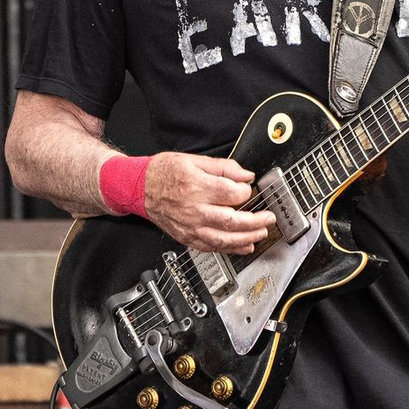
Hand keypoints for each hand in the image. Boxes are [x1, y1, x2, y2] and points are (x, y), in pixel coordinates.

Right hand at [144, 152, 274, 253]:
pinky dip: (230, 249)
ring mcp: (190, 227)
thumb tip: (246, 175)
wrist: (139, 188)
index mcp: (196, 186)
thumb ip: (224, 167)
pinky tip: (244, 246)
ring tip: (261, 233)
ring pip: (223, 239)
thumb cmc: (163, 172)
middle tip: (268, 218)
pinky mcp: (187, 237)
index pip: (231, 194)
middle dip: (255, 221)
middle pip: (231, 221)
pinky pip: (211, 247)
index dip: (246, 192)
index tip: (249, 189)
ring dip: (247, 238)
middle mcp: (194, 209)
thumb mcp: (194, 160)